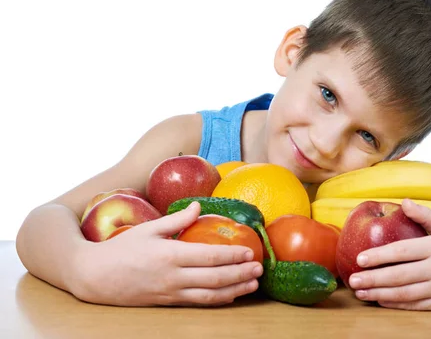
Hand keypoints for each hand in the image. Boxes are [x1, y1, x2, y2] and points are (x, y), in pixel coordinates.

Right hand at [71, 202, 263, 306]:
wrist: (93, 277)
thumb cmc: (120, 249)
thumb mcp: (149, 228)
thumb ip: (177, 219)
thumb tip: (199, 205)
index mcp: (169, 254)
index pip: (209, 256)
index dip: (232, 256)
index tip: (250, 251)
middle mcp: (172, 276)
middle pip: (215, 278)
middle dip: (240, 274)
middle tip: (260, 269)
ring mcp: (170, 293)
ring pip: (209, 295)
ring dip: (235, 290)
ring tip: (253, 285)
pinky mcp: (167, 303)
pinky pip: (197, 303)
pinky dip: (217, 300)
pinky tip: (231, 295)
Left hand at [347, 199, 430, 310]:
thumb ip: (425, 214)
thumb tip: (402, 201)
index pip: (403, 251)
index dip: (380, 256)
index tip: (359, 258)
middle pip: (400, 276)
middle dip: (373, 279)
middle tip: (352, 280)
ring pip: (406, 294)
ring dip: (380, 294)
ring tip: (360, 293)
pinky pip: (417, 306)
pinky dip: (396, 305)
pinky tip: (380, 301)